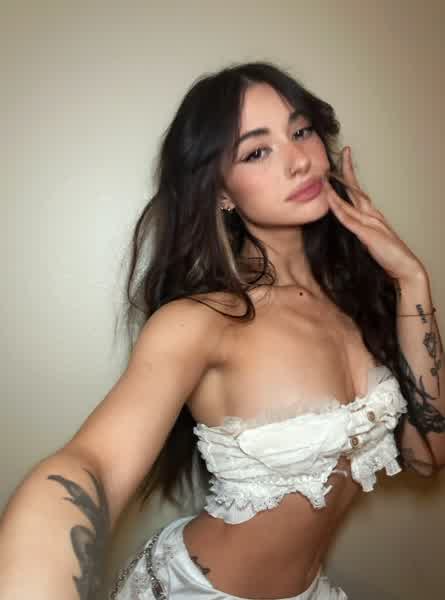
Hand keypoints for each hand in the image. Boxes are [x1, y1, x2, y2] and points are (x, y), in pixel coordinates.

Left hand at [326, 147, 425, 284]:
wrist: (404, 267)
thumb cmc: (388, 255)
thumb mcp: (368, 239)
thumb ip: (358, 230)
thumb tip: (346, 225)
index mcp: (371, 215)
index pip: (358, 191)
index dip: (350, 176)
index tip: (345, 161)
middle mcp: (371, 215)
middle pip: (356, 189)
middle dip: (348, 171)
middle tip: (343, 153)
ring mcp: (370, 223)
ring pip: (350, 203)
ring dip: (337, 191)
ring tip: (325, 178)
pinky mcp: (368, 234)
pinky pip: (350, 221)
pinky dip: (340, 210)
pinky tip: (331, 202)